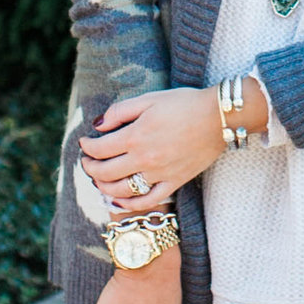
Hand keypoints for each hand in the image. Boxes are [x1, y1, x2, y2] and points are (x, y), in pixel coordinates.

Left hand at [82, 85, 236, 202]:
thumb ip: (120, 111)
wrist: (218, 118)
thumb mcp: (149, 99)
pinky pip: (147, 200)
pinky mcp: (174, 182)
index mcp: (136, 136)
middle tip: (87, 161)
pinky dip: (129, 204)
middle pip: (105, 173)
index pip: (99, 149)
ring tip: (99, 179)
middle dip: (90, 168)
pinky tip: (119, 200)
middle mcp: (144, 159)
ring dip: (103, 187)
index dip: (86, 147)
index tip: (85, 142)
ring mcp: (159, 174)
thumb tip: (98, 125)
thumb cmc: (184, 103)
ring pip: (121, 190)